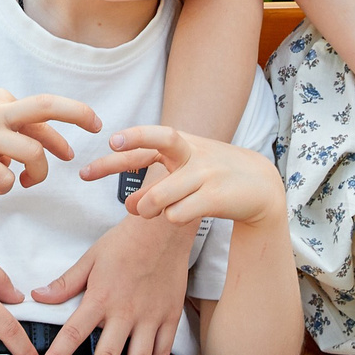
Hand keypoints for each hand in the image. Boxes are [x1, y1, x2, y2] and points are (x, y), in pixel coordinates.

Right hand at [0, 89, 100, 193]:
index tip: (91, 126)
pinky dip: (5, 187)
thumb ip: (0, 121)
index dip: (72, 118)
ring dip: (37, 175)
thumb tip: (23, 144)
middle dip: (79, 115)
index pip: (45, 108)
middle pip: (48, 108)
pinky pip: (5, 179)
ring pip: (33, 156)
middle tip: (98, 128)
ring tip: (25, 182)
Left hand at [27, 211, 193, 354]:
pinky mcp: (170, 316)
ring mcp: (150, 317)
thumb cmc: (126, 241)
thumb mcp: (90, 258)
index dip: (59, 354)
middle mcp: (126, 311)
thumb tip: (38, 296)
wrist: (165, 227)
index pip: (75, 331)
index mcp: (101, 297)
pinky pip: (163, 350)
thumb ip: (66, 283)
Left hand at [80, 125, 284, 229]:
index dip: (133, 137)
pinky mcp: (214, 197)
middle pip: (155, 149)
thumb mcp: (189, 167)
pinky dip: (172, 218)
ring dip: (145, 209)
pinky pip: (175, 215)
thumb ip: (157, 183)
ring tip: (150, 212)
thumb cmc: (215, 176)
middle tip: (92, 172)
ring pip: (157, 197)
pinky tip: (182, 214)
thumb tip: (128, 206)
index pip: (155, 136)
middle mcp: (193, 154)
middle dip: (118, 159)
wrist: (261, 186)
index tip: (111, 141)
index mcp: (183, 143)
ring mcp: (205, 174)